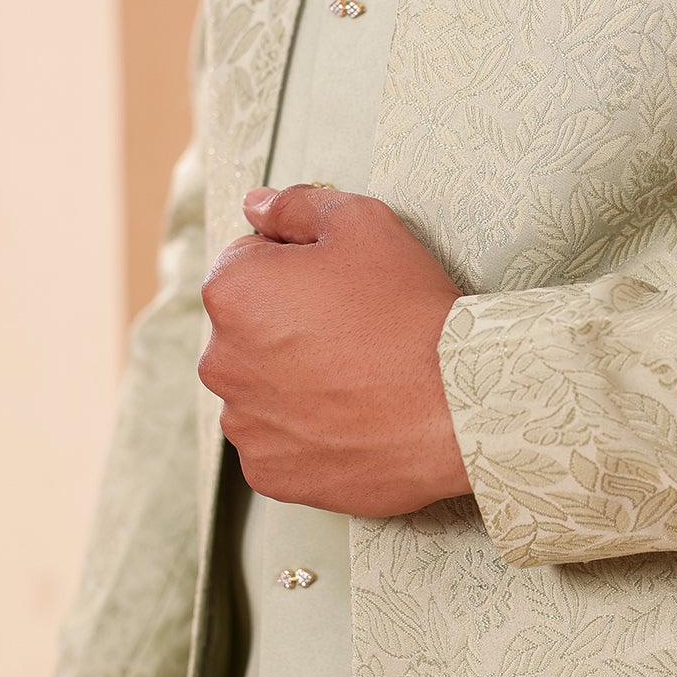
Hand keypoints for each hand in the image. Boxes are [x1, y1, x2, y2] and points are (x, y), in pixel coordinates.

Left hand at [199, 185, 471, 517]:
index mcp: (232, 291)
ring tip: (356, 375)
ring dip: (292, 378)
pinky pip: (277, 440)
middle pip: (248, 327)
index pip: (247, 260)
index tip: (341, 283)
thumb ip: (296, 205)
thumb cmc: (409, 310)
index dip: (298, 264)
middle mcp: (220, 360)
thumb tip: (255, 205)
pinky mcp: (269, 471)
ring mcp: (243, 423)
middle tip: (354, 327)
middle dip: (286, 322)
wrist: (456, 406)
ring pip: (260, 386)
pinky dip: (305, 430)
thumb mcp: (363, 225)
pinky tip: (352, 415)